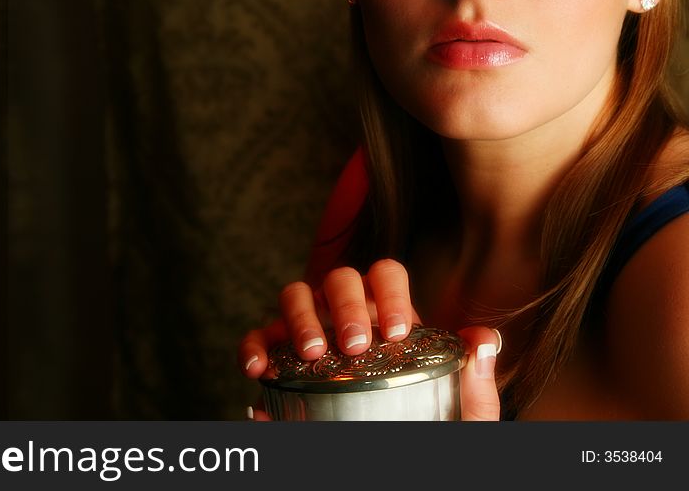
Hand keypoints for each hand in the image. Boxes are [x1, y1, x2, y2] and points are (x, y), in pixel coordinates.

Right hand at [239, 259, 501, 420]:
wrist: (385, 463)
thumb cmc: (423, 427)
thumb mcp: (457, 414)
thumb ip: (475, 383)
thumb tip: (484, 339)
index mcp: (387, 316)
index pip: (386, 274)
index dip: (391, 292)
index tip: (399, 332)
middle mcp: (345, 314)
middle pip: (338, 278)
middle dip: (345, 304)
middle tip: (354, 346)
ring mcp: (310, 331)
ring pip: (294, 294)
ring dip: (300, 317)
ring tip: (313, 354)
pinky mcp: (279, 358)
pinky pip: (258, 339)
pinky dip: (254, 347)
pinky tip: (260, 370)